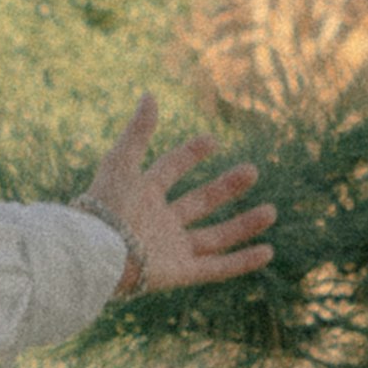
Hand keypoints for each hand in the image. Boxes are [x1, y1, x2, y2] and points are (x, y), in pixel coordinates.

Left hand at [80, 96, 275, 297]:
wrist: (97, 254)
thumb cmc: (106, 208)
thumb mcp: (121, 163)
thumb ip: (138, 132)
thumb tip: (150, 95)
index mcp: (142, 195)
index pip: (170, 169)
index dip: (190, 153)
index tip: (213, 140)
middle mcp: (159, 222)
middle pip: (199, 202)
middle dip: (226, 188)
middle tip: (252, 170)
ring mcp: (170, 249)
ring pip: (214, 236)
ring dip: (242, 225)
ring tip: (271, 211)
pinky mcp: (179, 272)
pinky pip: (216, 268)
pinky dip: (242, 261)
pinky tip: (267, 251)